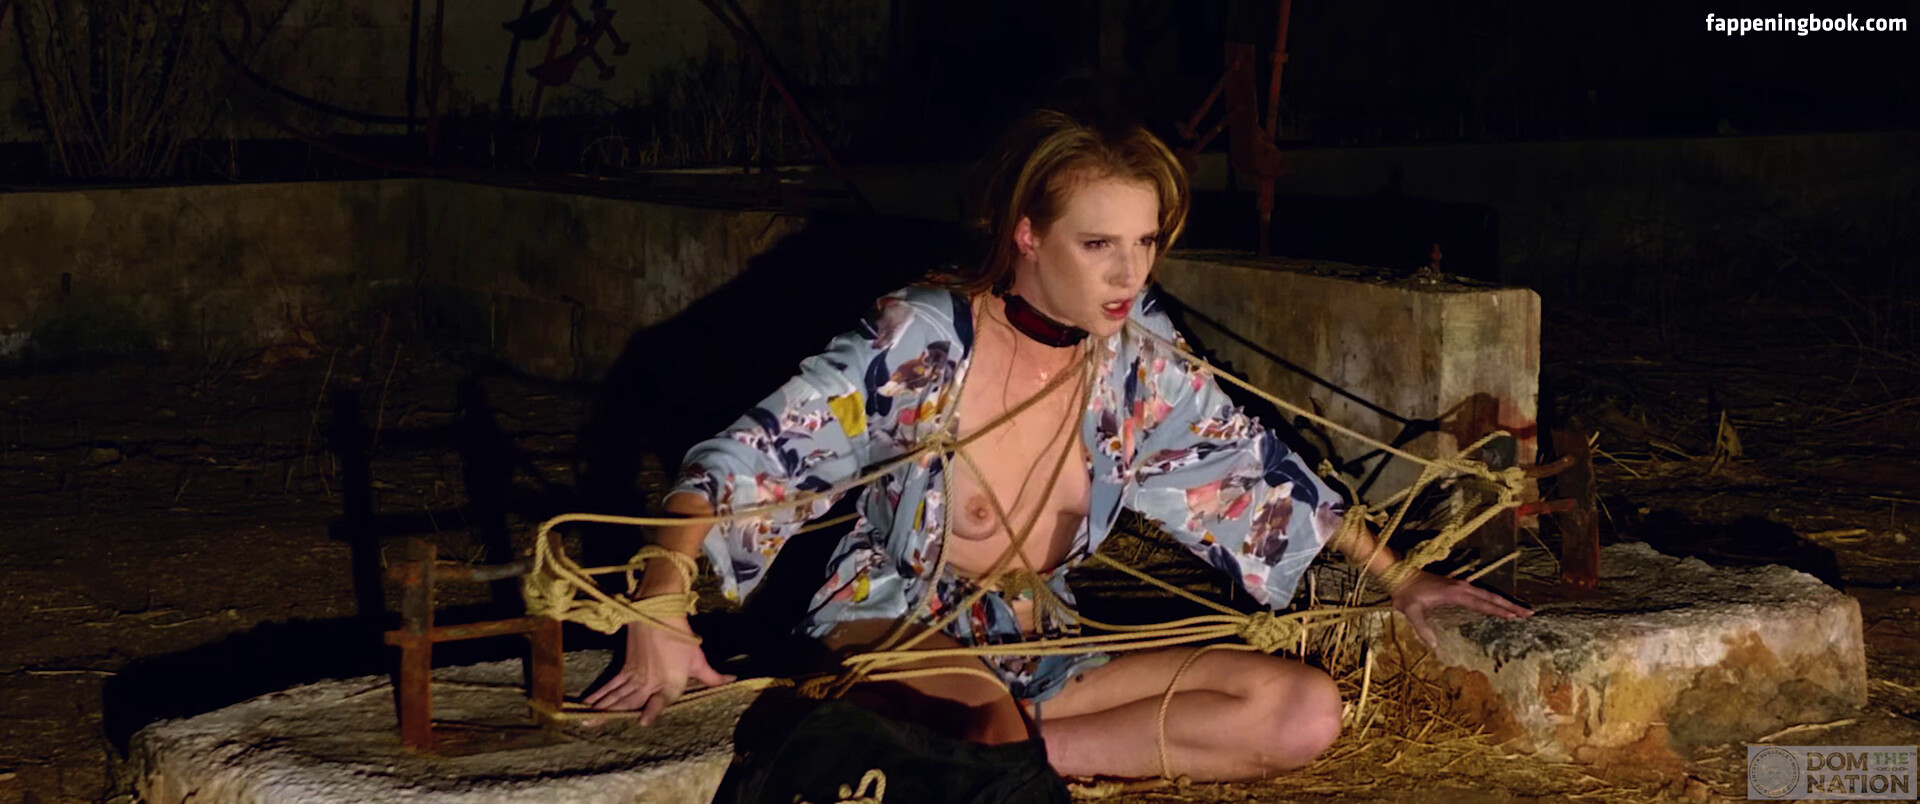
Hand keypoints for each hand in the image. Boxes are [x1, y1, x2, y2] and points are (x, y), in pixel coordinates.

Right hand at [581, 616, 733, 725]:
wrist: (660, 611)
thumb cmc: (682, 636)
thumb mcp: (698, 658)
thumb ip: (711, 676)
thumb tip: (732, 680)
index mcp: (671, 682)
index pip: (661, 701)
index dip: (652, 711)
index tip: (642, 721)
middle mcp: (651, 681)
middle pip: (630, 702)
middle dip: (611, 715)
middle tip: (590, 726)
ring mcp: (636, 674)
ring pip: (617, 694)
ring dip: (601, 708)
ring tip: (586, 720)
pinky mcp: (626, 665)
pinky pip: (612, 683)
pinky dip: (600, 693)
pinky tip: (589, 701)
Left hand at [1390, 570, 1531, 648]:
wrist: (1399, 576)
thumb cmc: (1406, 595)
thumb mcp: (1411, 612)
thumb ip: (1422, 629)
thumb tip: (1434, 647)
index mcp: (1455, 594)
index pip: (1482, 603)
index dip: (1499, 610)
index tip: (1515, 617)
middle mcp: (1462, 588)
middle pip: (1492, 597)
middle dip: (1511, 606)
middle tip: (1529, 613)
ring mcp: (1461, 585)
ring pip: (1488, 594)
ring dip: (1505, 601)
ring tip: (1521, 610)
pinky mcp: (1458, 586)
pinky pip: (1481, 593)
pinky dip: (1493, 599)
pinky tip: (1499, 605)